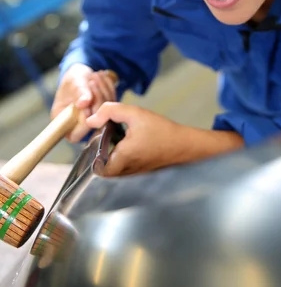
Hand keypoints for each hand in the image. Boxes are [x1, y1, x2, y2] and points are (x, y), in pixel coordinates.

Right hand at [51, 64, 115, 142]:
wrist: (81, 76)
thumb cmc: (72, 80)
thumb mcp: (73, 83)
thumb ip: (79, 93)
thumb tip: (83, 104)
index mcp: (63, 123)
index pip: (74, 135)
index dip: (84, 121)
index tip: (87, 101)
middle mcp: (78, 126)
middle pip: (94, 124)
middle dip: (97, 100)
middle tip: (93, 81)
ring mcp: (94, 121)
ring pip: (106, 114)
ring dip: (104, 91)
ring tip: (96, 75)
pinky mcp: (105, 114)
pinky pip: (113, 105)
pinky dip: (109, 90)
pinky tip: (103, 78)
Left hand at [87, 102, 243, 175]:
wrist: (184, 144)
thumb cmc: (161, 130)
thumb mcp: (135, 113)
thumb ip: (110, 112)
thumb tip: (91, 120)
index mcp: (121, 159)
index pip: (94, 165)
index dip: (92, 151)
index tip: (100, 137)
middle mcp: (125, 171)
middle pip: (102, 166)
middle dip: (101, 151)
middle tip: (108, 135)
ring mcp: (133, 175)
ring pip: (112, 168)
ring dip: (111, 154)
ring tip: (118, 138)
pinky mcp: (140, 173)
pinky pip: (124, 168)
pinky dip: (122, 157)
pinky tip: (130, 142)